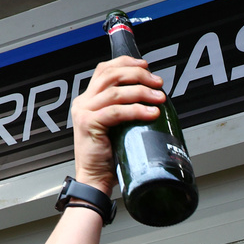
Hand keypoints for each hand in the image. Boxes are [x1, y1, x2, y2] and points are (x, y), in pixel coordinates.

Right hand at [70, 57, 166, 193]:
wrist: (95, 180)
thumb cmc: (108, 158)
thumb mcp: (116, 127)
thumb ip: (125, 111)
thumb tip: (152, 98)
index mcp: (88, 99)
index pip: (105, 70)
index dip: (126, 63)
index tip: (146, 66)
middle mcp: (84, 102)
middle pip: (111, 75)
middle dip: (138, 75)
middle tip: (158, 83)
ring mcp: (84, 112)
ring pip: (116, 92)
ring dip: (142, 92)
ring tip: (159, 98)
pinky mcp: (89, 124)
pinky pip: (116, 111)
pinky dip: (136, 110)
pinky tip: (150, 113)